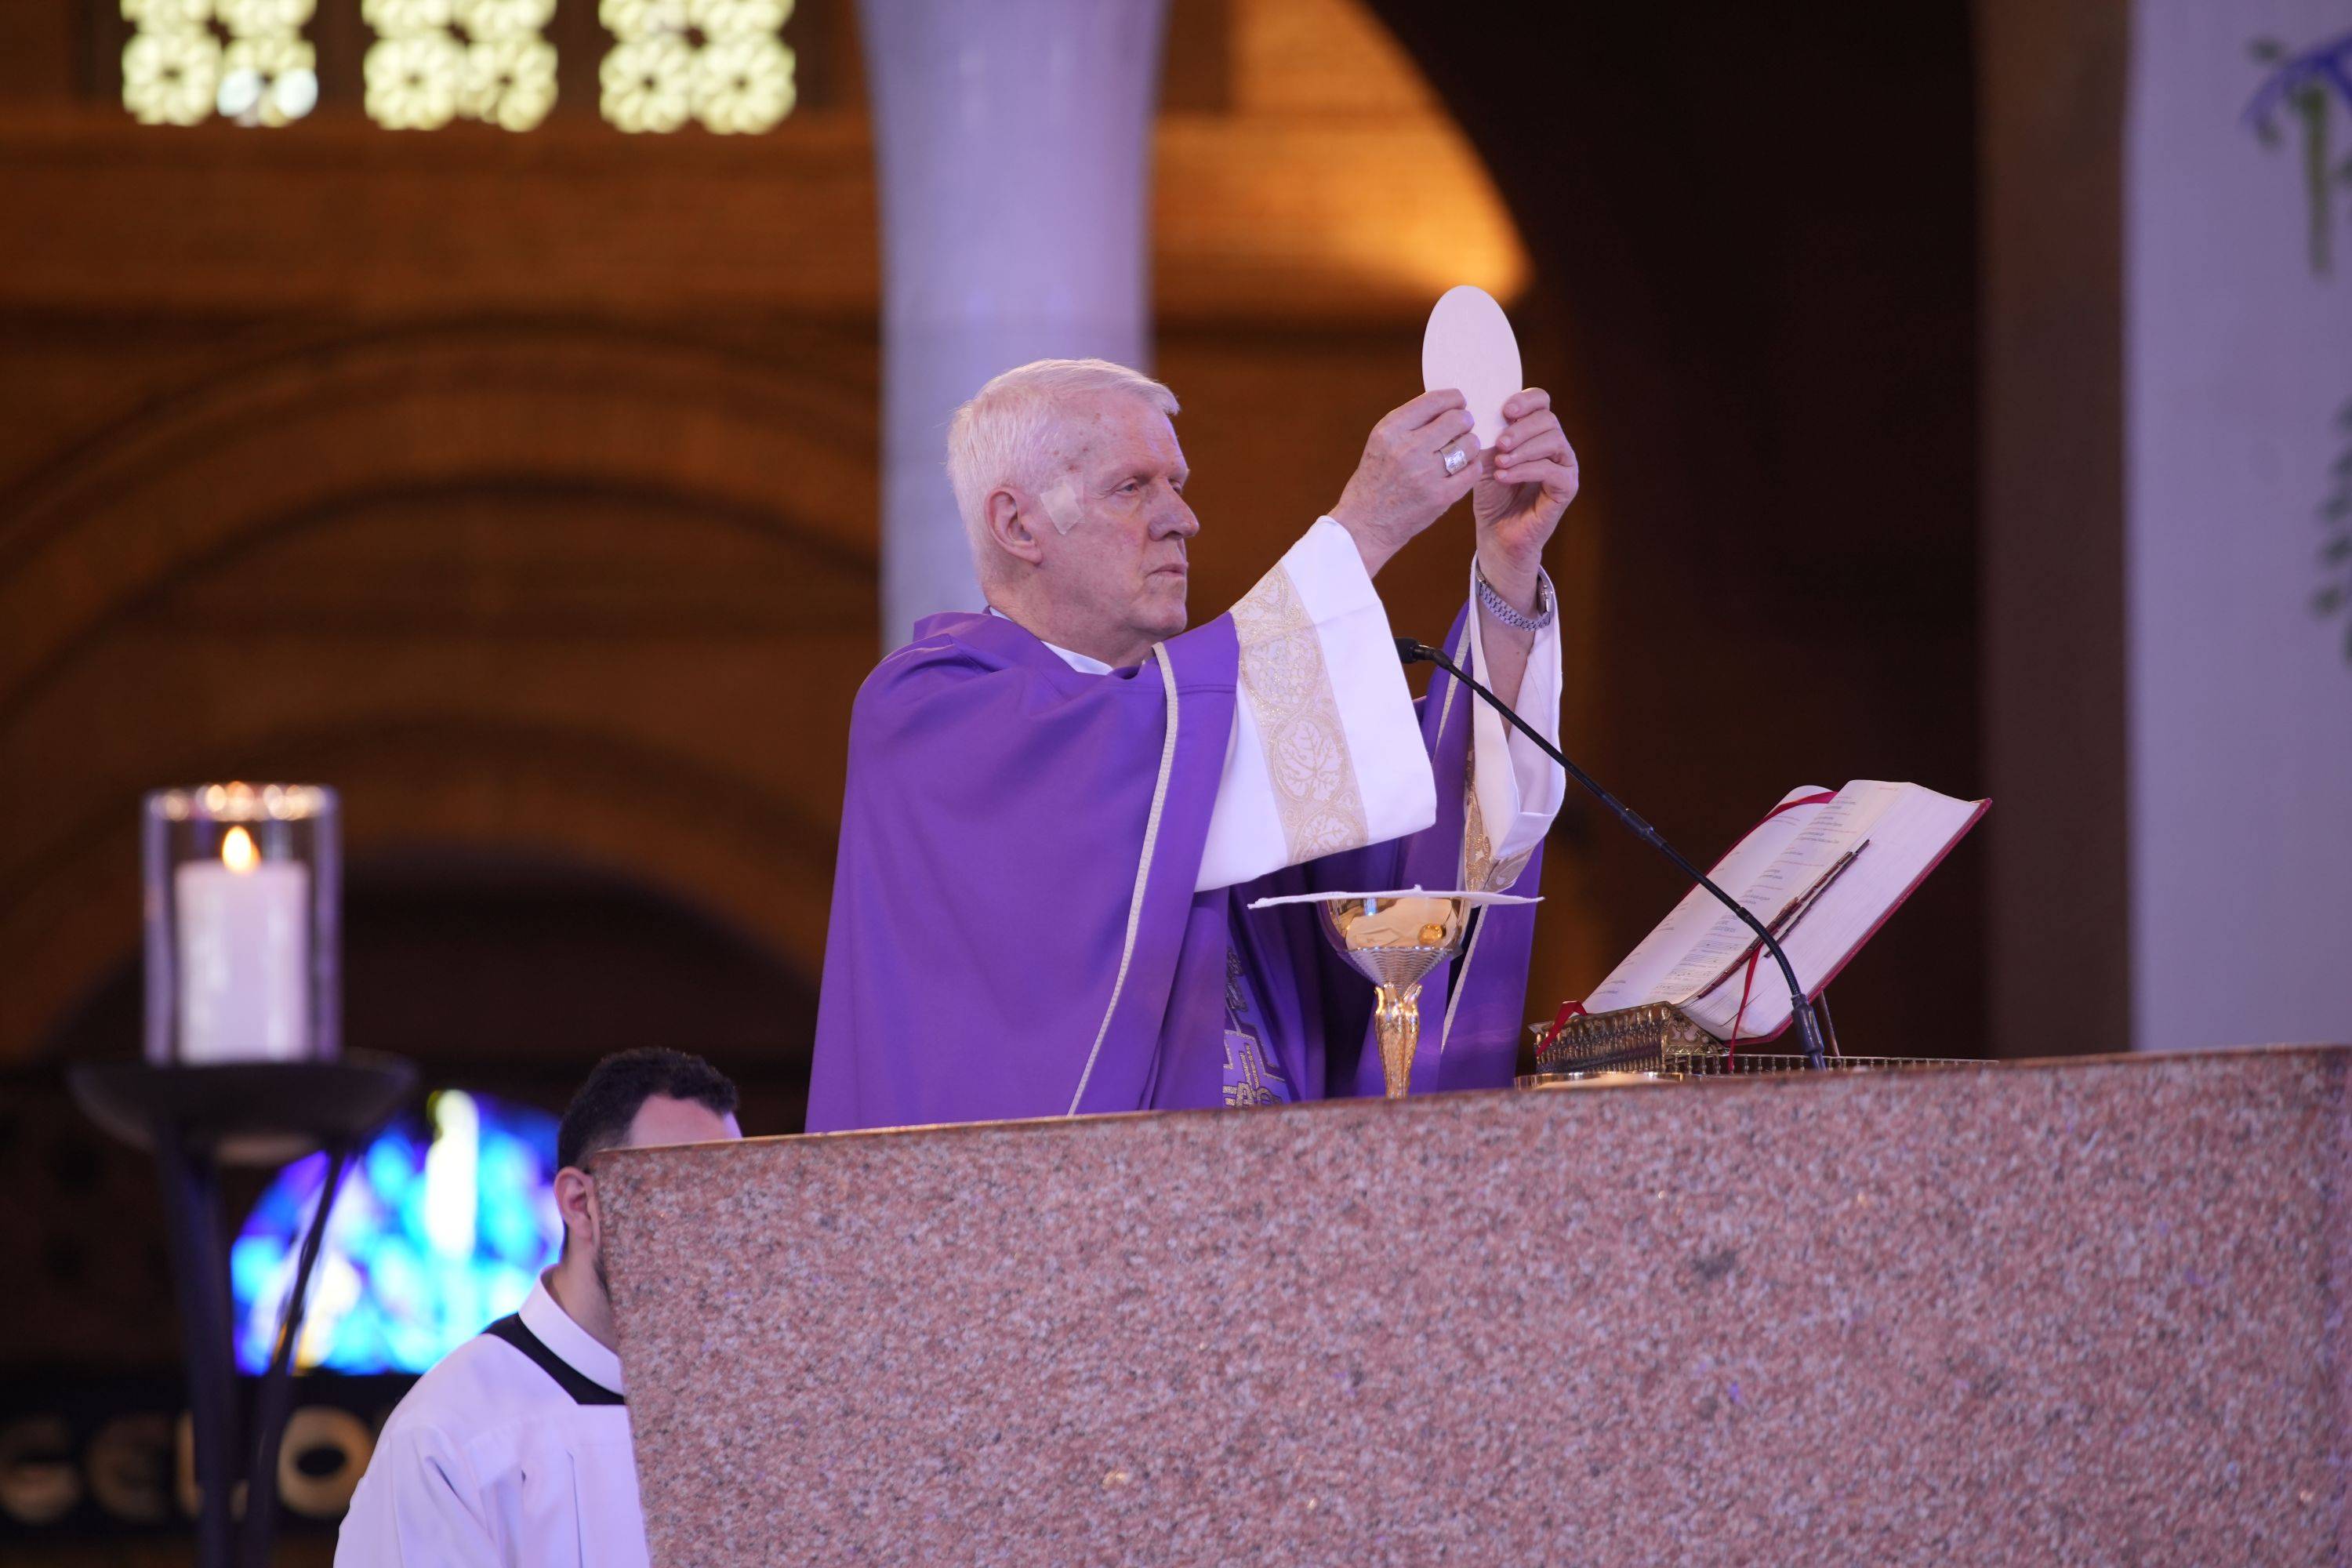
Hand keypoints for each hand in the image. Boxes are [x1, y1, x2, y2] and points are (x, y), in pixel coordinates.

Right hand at [1326, 389, 1484, 576]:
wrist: (1365, 524)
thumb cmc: (1375, 479)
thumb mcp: (1381, 443)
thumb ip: (1410, 422)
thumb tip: (1447, 404)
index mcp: (1390, 431)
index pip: (1434, 401)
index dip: (1454, 398)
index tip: (1459, 402)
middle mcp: (1407, 449)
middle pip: (1457, 420)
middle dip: (1464, 421)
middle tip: (1463, 427)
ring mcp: (1425, 474)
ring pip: (1469, 444)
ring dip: (1470, 445)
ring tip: (1460, 450)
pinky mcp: (1440, 496)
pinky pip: (1472, 471)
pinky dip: (1472, 467)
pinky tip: (1462, 469)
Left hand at [1473, 389, 1578, 609]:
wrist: (1496, 534)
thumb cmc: (1491, 495)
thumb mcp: (1485, 459)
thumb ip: (1488, 437)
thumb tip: (1481, 415)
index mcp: (1536, 431)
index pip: (1541, 401)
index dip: (1525, 400)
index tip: (1504, 410)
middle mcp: (1556, 444)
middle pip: (1548, 419)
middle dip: (1521, 428)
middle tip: (1499, 442)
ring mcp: (1564, 465)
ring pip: (1554, 441)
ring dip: (1524, 449)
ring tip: (1500, 462)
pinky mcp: (1567, 487)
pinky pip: (1552, 471)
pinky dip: (1526, 470)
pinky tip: (1504, 477)